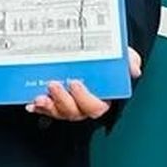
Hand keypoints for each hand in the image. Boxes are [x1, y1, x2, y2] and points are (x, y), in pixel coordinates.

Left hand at [26, 47, 142, 122]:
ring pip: (59, 113)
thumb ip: (130, 61)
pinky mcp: (56, 101)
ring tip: (40, 97)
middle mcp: (84, 106)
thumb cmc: (110, 60)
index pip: (95, 107)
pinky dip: (39, 107)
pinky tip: (31, 103)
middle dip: (62, 101)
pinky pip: (47, 109)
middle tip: (54, 85)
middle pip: (74, 113)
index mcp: (102, 98)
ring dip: (49, 107)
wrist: (97, 54)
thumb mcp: (123, 56)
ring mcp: (69, 105)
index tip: (75, 82)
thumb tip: (134, 69)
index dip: (84, 98)